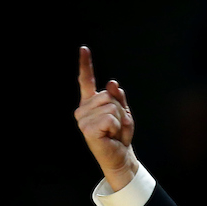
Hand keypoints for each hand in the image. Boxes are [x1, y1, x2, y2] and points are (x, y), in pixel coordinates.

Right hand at [74, 46, 138, 190]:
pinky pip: (109, 118)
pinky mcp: (87, 129)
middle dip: (120, 111)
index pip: (86, 81)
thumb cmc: (120, 135)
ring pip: (110, 107)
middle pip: (108, 96)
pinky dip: (116, 127)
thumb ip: (118, 98)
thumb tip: (112, 83)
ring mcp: (83, 119)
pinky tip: (110, 135)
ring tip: (114, 132)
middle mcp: (83, 109)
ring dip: (119, 120)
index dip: (85, 64)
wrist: (120, 156)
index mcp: (90, 103)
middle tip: (116, 126)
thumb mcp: (123, 113)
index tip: (84, 49)